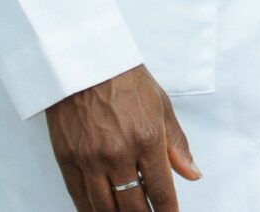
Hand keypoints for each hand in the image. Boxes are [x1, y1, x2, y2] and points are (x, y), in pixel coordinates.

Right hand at [45, 64, 201, 211]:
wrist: (84, 62)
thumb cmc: (125, 79)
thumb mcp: (162, 106)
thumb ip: (177, 145)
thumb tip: (192, 174)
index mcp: (146, 138)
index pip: (160, 189)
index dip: (167, 211)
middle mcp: (118, 153)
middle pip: (132, 205)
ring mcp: (90, 159)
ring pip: (104, 207)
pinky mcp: (67, 159)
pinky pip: (79, 197)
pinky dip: (91, 211)